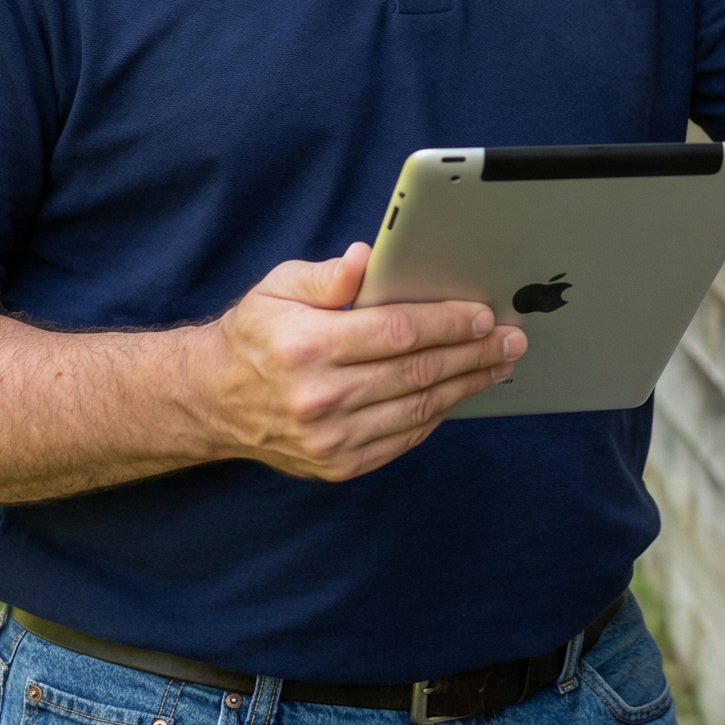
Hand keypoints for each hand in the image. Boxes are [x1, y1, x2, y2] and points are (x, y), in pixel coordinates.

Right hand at [198, 242, 522, 481]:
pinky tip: (460, 393)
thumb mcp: (277, 288)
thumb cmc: (254, 335)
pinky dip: (438, 415)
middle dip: (474, 354)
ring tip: (499, 365)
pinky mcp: (339, 465)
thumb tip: (366, 258)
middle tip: (511, 339)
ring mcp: (331, 440)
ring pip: (419, 409)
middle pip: (418, 372)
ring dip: (467, 385)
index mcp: (307, 346)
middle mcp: (320, 398)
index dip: (449, 323)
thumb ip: (326, 276)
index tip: (484, 314)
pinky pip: (405, 439)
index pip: (398, 332)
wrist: (212, 402)